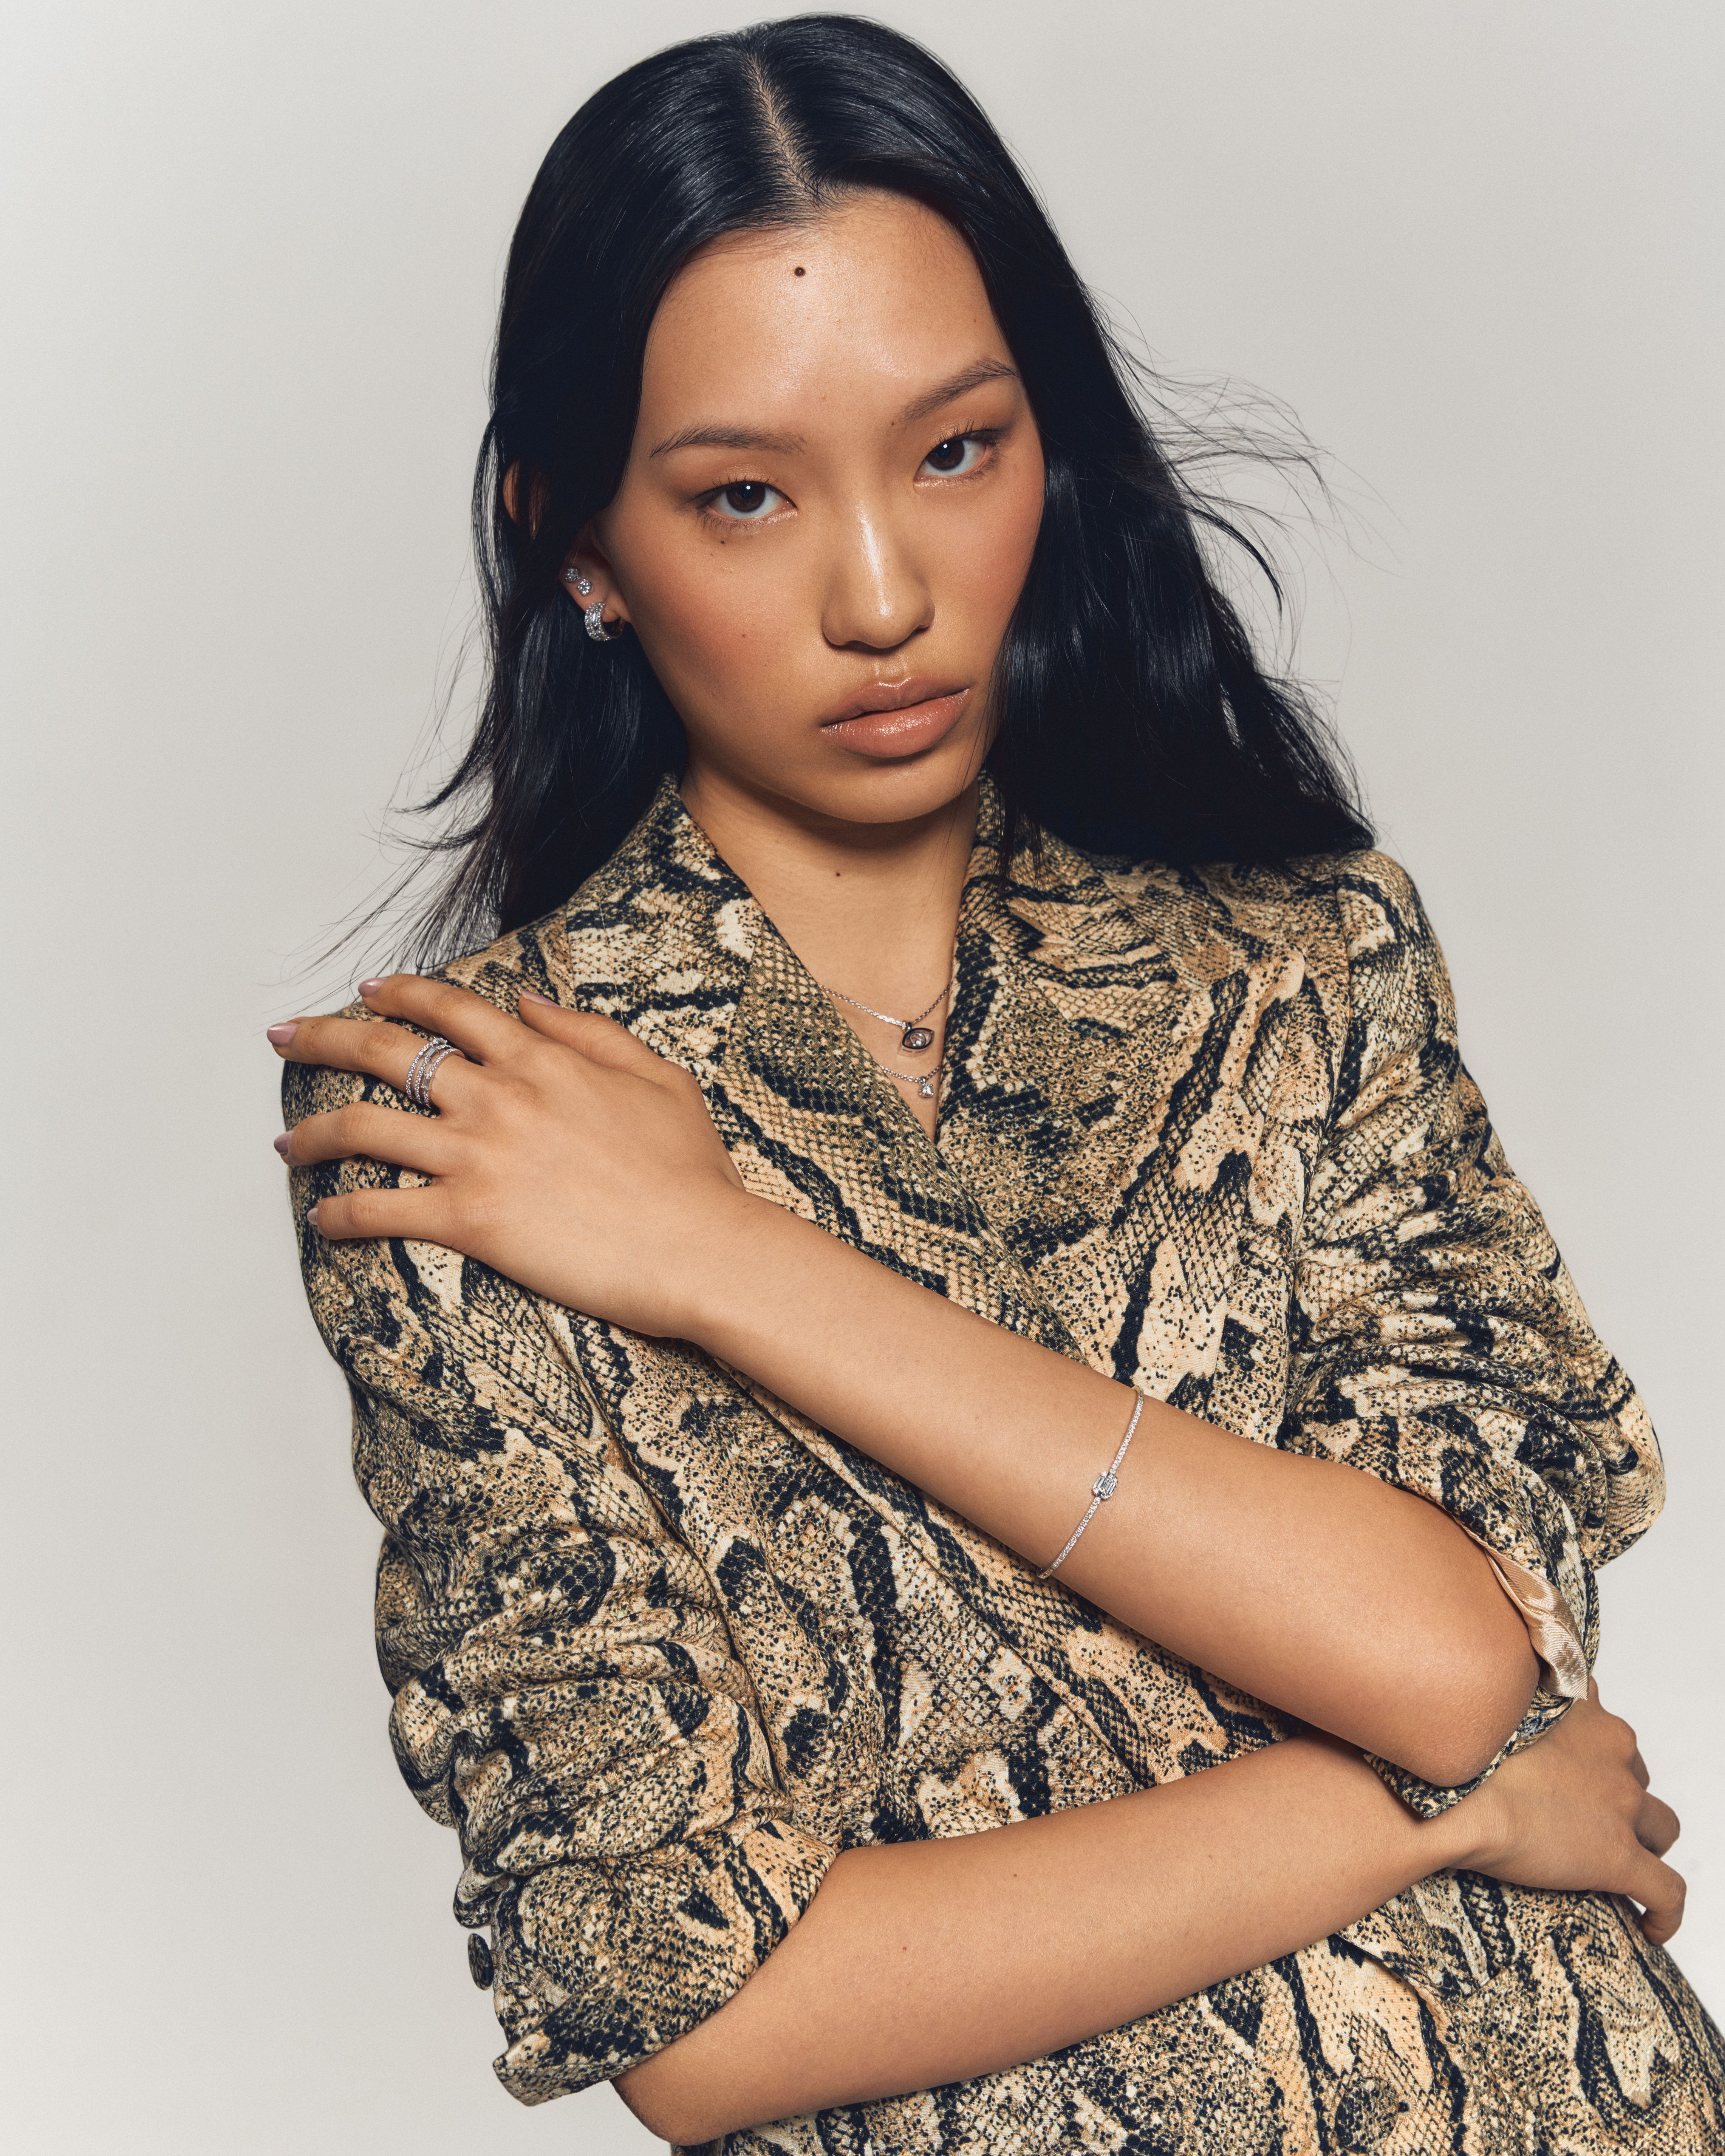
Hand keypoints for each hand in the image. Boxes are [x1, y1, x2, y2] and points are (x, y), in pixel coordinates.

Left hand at [271, 974, 762, 1337]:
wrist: (699, 1246)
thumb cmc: (690, 1172)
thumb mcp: (658, 1077)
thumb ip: (590, 1033)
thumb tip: (529, 1000)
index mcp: (541, 1060)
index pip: (450, 1010)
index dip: (400, 994)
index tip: (367, 990)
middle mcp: (497, 1097)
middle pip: (385, 1051)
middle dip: (323, 1038)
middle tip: (285, 1036)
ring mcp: (477, 1156)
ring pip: (363, 1127)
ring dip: (312, 1132)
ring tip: (284, 1143)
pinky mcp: (468, 1219)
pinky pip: (381, 1211)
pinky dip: (341, 1215)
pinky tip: (322, 1219)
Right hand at [1443, 1680, 1683, 1943]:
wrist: (1450, 1795)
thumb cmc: (1456, 1748)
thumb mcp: (1487, 1702)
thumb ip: (1507, 1701)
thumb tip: (1484, 1695)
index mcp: (1584, 1708)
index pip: (1608, 1728)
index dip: (1595, 1753)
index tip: (1575, 1769)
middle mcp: (1613, 1750)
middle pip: (1636, 1777)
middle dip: (1617, 1797)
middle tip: (1577, 1816)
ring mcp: (1621, 1805)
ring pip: (1662, 1827)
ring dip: (1644, 1843)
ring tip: (1613, 1861)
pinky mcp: (1619, 1857)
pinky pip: (1666, 1892)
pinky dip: (1665, 1912)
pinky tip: (1651, 1926)